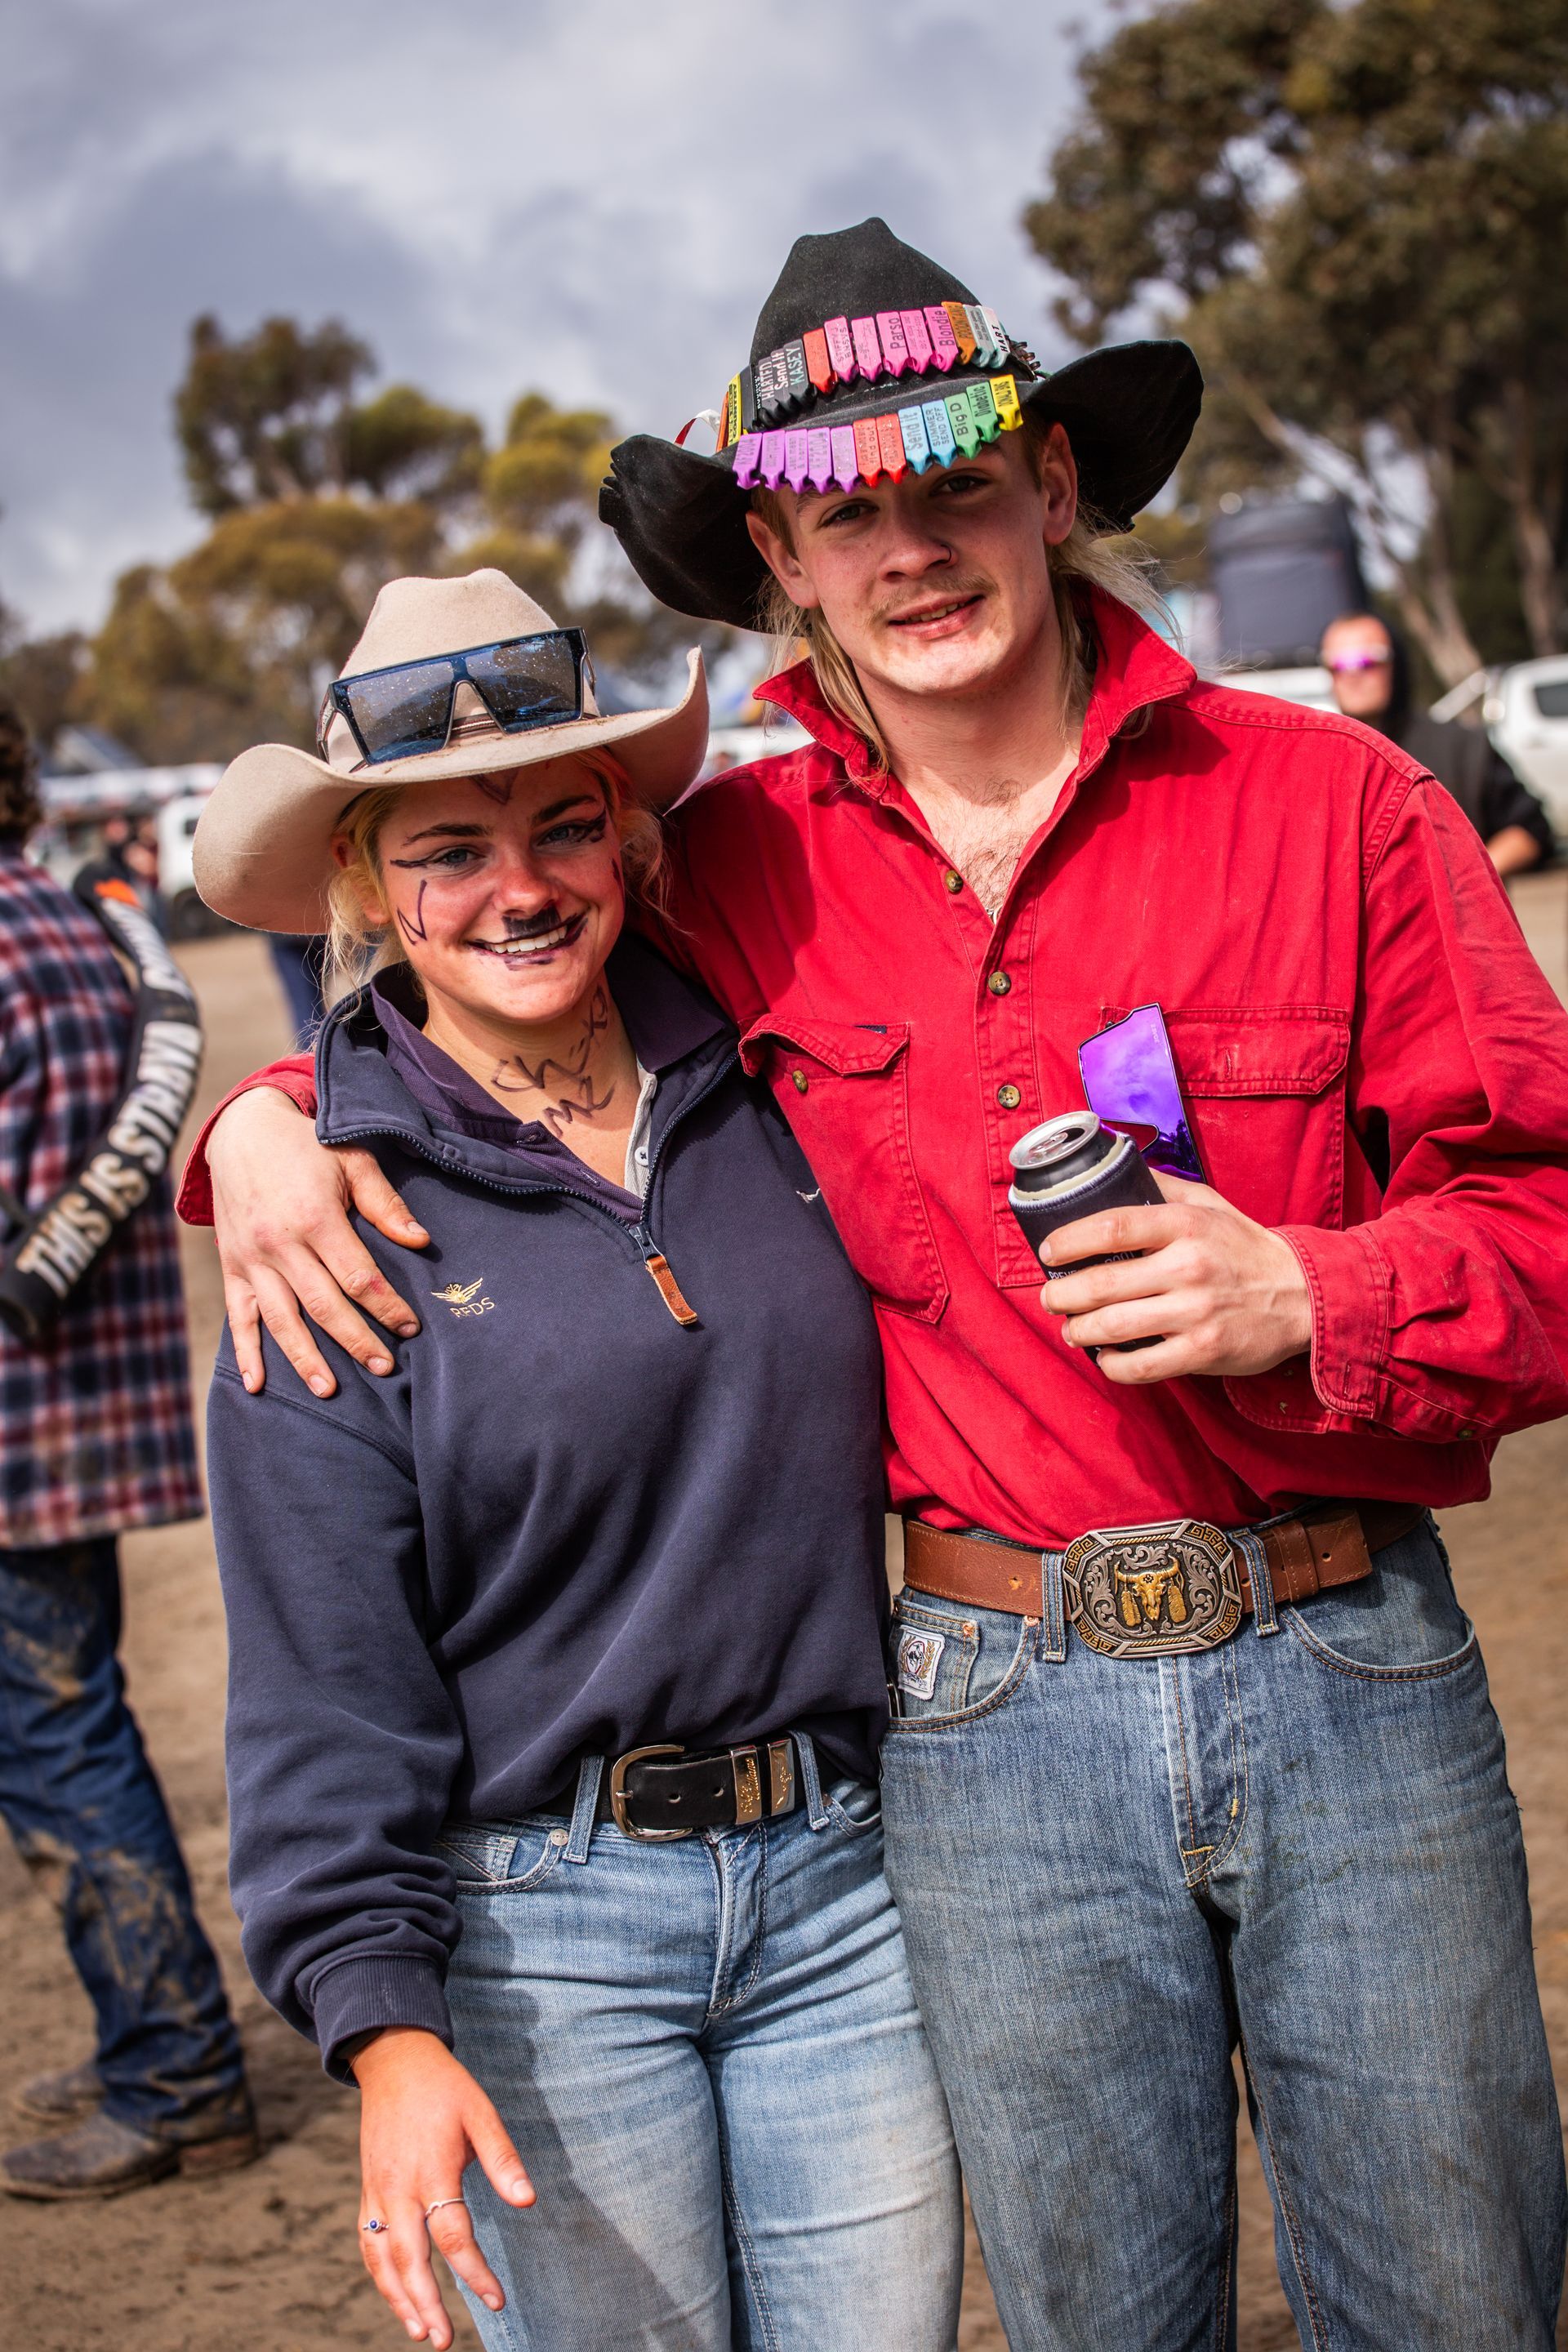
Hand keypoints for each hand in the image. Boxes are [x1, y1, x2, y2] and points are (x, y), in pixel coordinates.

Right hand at [208, 1086, 428, 1397]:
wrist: (241, 1131)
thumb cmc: (307, 1146)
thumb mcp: (352, 1160)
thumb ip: (385, 1203)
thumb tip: (421, 1242)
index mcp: (315, 1217)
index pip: (358, 1276)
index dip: (386, 1306)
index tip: (410, 1328)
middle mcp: (280, 1243)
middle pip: (323, 1305)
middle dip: (356, 1341)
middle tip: (384, 1369)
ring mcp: (252, 1259)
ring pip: (281, 1319)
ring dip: (305, 1358)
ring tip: (328, 1390)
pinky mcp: (232, 1267)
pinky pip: (238, 1316)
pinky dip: (245, 1352)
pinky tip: (257, 1384)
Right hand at [353, 2028, 533, 2347]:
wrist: (394, 2059)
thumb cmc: (445, 2088)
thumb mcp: (481, 2114)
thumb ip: (502, 2160)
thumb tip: (527, 2202)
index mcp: (432, 2170)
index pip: (454, 2235)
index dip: (475, 2272)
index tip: (496, 2300)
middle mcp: (399, 2187)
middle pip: (409, 2259)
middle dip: (426, 2304)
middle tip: (442, 2342)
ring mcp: (377, 2190)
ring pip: (381, 2257)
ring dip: (397, 2298)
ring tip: (418, 2331)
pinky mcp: (367, 2188)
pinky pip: (367, 2239)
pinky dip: (378, 2273)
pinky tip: (394, 2293)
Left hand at [1038, 1172, 1312, 1384]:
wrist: (1303, 1295)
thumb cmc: (1244, 1247)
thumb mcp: (1209, 1203)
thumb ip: (1161, 1187)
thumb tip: (1113, 1168)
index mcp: (1185, 1225)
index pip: (1111, 1227)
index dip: (1069, 1240)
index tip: (1049, 1252)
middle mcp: (1188, 1267)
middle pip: (1102, 1284)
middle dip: (1062, 1295)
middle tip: (1051, 1297)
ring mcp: (1196, 1312)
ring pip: (1113, 1327)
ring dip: (1078, 1331)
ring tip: (1070, 1328)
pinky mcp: (1203, 1352)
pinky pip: (1141, 1366)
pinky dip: (1112, 1365)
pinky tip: (1105, 1356)